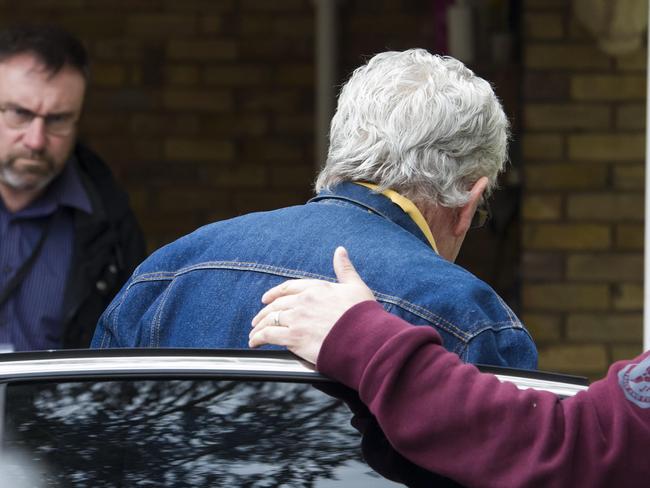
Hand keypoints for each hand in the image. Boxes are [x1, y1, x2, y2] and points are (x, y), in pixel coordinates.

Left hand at [249, 246, 375, 363]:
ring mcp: (297, 319)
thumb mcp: (355, 286)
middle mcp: (303, 301)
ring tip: (254, 334)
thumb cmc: (363, 315)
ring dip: (259, 327)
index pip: (289, 288)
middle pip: (276, 305)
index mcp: (316, 288)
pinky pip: (268, 335)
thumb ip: (344, 269)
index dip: (275, 293)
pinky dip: (258, 339)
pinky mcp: (293, 337)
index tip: (267, 298)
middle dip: (264, 312)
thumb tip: (340, 251)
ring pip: (270, 319)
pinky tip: (254, 342)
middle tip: (257, 320)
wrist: (364, 338)